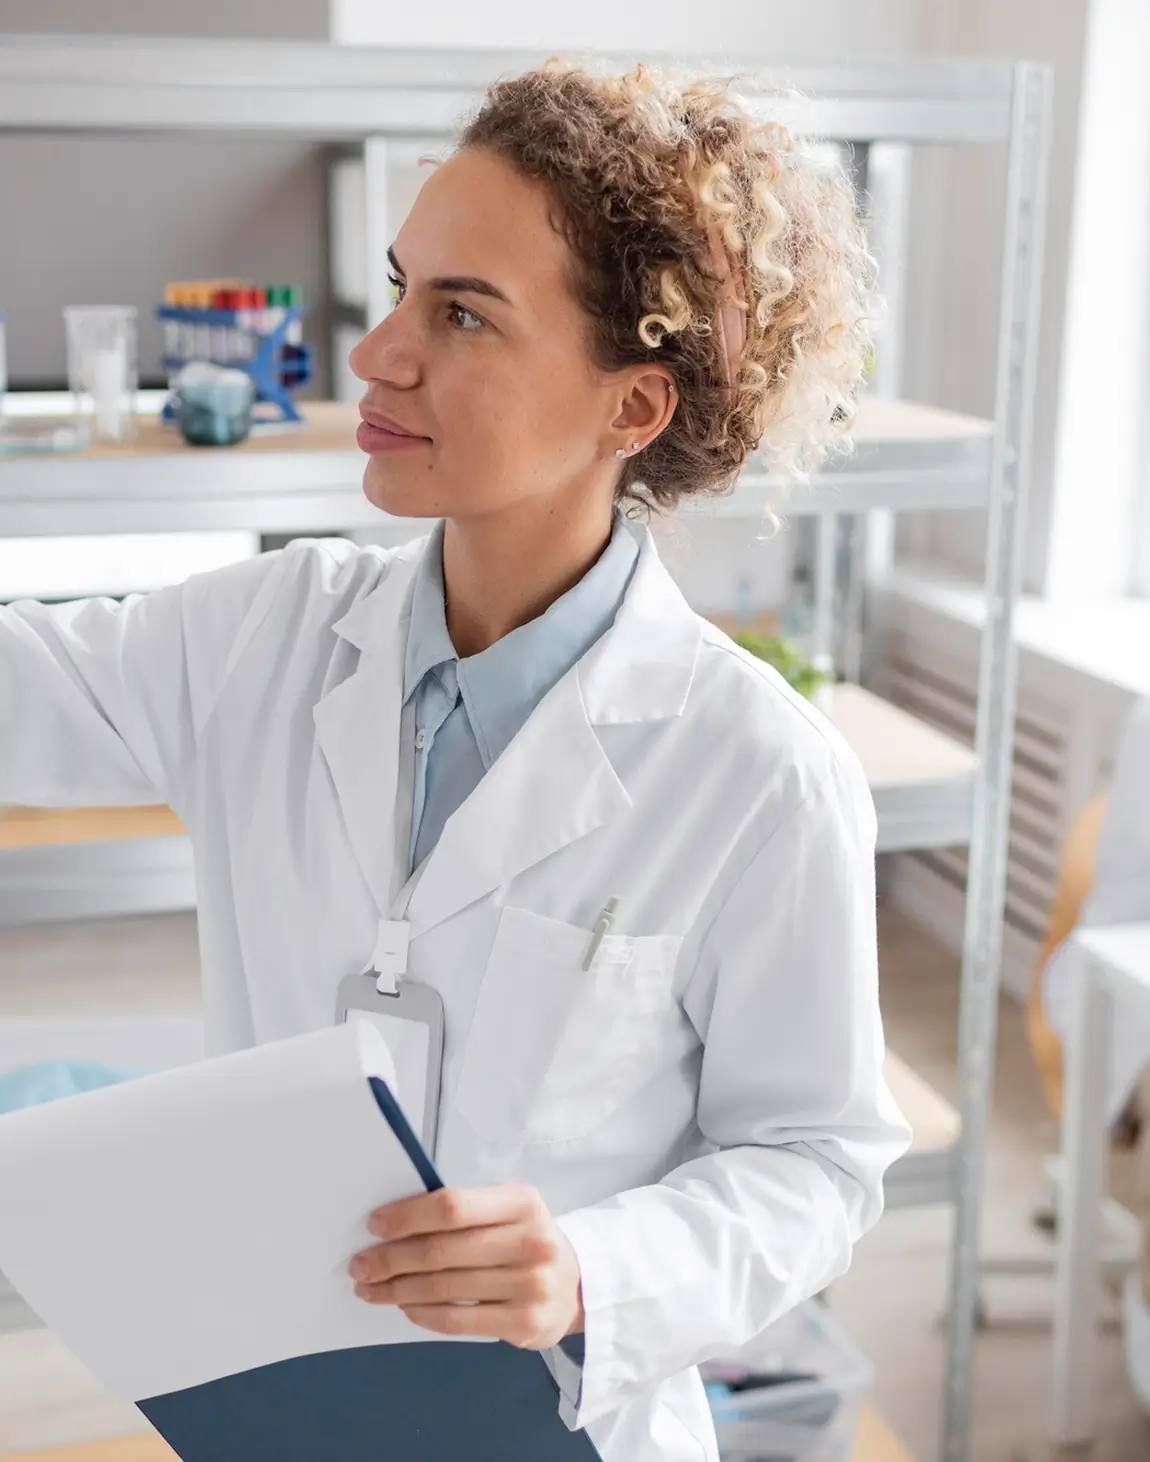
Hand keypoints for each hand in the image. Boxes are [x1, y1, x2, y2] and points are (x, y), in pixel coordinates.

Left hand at [348, 1182, 584, 1348]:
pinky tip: (405, 1306)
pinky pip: (458, 1320)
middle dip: (391, 1258)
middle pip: (442, 1250)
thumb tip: (395, 1224)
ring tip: (372, 1288)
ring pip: (444, 1288)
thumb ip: (464, 1212)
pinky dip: (423, 1313)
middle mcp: (530, 1242)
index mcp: (522, 1202)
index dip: (407, 1216)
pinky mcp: (524, 1323)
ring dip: (398, 1289)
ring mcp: (530, 1285)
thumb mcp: (508, 1210)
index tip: (374, 1225)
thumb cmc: (526, 1239)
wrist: (577, 1284)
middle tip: (361, 1264)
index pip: (452, 1206)